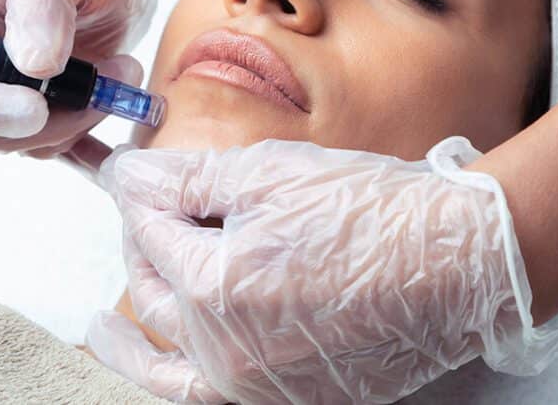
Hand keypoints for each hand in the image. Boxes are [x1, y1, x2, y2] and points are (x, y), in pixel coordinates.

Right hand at [0, 0, 157, 155]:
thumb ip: (42, 9)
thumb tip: (32, 66)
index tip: (36, 105)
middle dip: (49, 119)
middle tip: (103, 82)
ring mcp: (10, 91)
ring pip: (27, 142)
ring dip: (81, 118)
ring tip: (122, 70)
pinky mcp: (48, 109)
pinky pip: (58, 146)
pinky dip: (92, 135)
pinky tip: (119, 103)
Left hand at [90, 138, 557, 403]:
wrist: (455, 262)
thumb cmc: (371, 213)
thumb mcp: (268, 175)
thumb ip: (187, 180)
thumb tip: (129, 176)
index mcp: (215, 288)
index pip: (152, 231)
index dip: (140, 194)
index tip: (131, 174)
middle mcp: (227, 349)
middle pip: (157, 289)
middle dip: (140, 243)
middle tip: (141, 213)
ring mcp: (259, 383)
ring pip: (172, 356)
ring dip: (136, 333)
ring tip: (103, 330)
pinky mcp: (290, 396)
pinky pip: (211, 394)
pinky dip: (177, 379)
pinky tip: (162, 366)